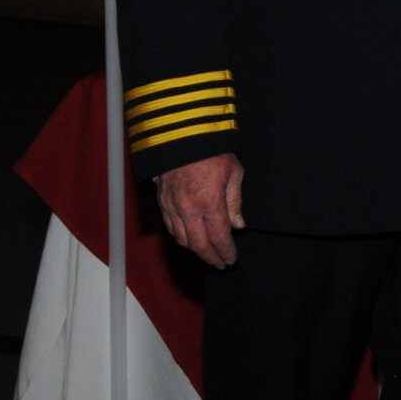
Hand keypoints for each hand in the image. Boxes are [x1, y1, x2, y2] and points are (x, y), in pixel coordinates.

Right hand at [155, 152, 243, 267]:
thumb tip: (238, 225)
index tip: (231, 259)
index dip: (225, 251)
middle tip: (220, 264)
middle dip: (211, 257)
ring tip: (207, 254)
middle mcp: (188, 209)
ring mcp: (172, 207)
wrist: (181, 136)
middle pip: (198, 244)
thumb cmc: (212, 151)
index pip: (219, 237)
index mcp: (209, 202)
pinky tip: (190, 239)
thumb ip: (235, 202)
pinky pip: (171, 228)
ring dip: (195, 250)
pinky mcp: (162, 202)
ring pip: (182, 239)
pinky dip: (181, 237)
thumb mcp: (233, 172)